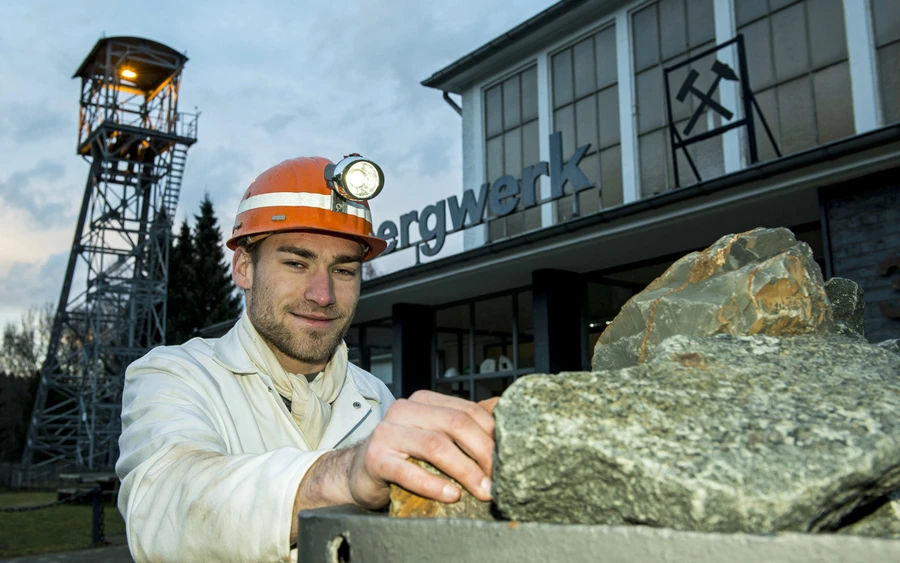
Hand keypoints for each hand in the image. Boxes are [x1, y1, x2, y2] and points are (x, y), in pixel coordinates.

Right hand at [347, 391, 497, 508]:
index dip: (492, 434)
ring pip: (435, 445)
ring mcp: (388, 432)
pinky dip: (433, 484)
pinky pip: (408, 471)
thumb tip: (504, 407)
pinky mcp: (375, 458)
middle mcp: (405, 410)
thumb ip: (467, 421)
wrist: (360, 473)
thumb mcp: (437, 434)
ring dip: (465, 471)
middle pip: (455, 424)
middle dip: (483, 453)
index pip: (467, 411)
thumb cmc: (405, 455)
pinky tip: (451, 495)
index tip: (509, 459)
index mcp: (425, 401)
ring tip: (483, 490)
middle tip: (500, 479)